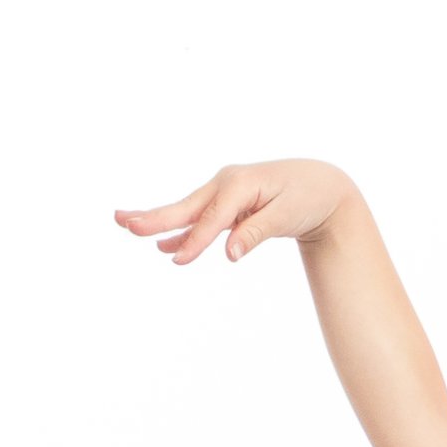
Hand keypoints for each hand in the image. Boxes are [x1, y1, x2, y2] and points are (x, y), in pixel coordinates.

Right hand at [114, 159, 357, 265]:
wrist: (321, 185)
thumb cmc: (307, 198)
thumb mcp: (287, 215)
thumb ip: (257, 233)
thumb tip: (230, 254)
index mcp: (240, 184)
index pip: (212, 219)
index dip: (194, 241)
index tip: (177, 262)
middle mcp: (226, 184)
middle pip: (187, 207)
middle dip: (156, 218)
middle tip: (125, 225)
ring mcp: (224, 193)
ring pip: (187, 212)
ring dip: (157, 220)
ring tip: (126, 225)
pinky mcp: (228, 205)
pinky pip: (200, 221)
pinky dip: (182, 233)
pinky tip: (163, 247)